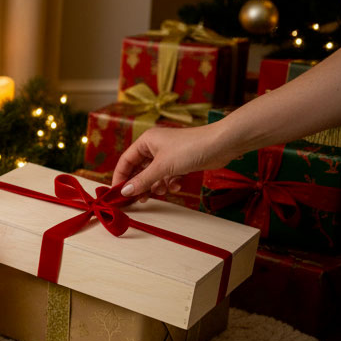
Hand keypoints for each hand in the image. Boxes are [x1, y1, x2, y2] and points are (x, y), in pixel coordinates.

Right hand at [112, 124, 231, 197]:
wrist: (221, 144)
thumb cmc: (190, 149)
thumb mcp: (162, 167)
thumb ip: (142, 181)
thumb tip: (125, 192)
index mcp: (146, 141)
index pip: (126, 160)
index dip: (121, 176)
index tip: (118, 193)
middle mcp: (155, 147)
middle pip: (140, 169)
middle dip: (140, 184)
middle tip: (140, 199)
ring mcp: (169, 154)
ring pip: (155, 174)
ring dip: (156, 185)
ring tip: (162, 192)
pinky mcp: (181, 162)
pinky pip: (168, 175)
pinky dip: (170, 182)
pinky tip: (176, 186)